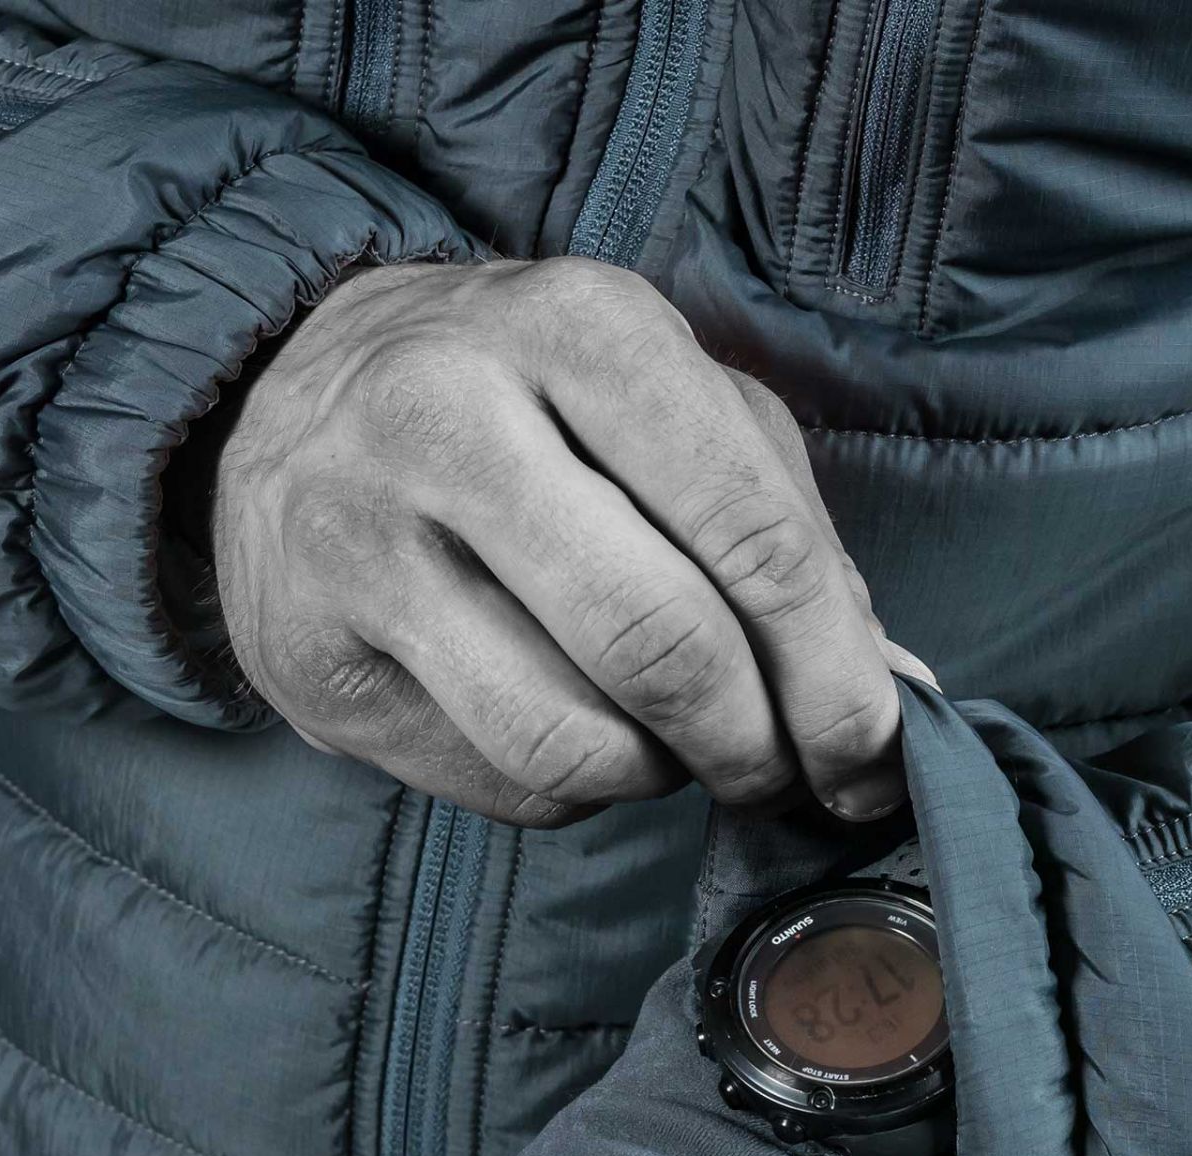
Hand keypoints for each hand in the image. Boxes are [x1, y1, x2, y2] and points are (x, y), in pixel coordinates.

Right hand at [215, 255, 916, 826]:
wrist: (297, 401)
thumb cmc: (537, 409)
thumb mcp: (674, 412)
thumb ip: (788, 537)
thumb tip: (895, 693)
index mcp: (582, 329)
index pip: (754, 538)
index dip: (835, 679)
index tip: (873, 758)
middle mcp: (448, 415)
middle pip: (663, 650)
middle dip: (754, 748)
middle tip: (776, 774)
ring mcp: (358, 538)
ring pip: (571, 742)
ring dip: (658, 777)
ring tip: (665, 743)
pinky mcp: (307, 654)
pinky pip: (498, 784)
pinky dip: (572, 791)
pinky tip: (567, 730)